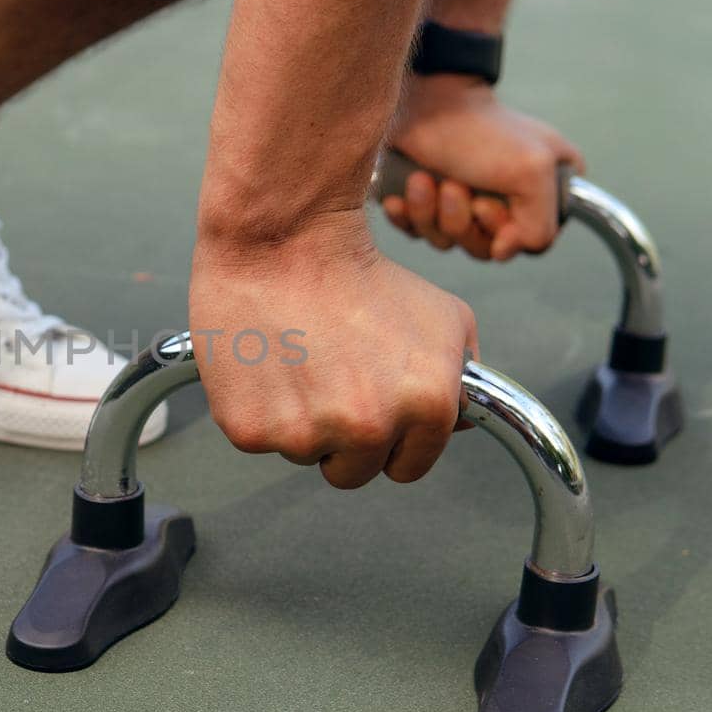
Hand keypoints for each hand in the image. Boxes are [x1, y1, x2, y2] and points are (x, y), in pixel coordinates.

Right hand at [189, 214, 477, 488]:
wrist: (284, 239)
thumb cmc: (359, 272)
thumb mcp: (443, 316)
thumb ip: (461, 377)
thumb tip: (462, 421)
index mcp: (426, 407)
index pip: (407, 467)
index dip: (390, 439)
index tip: (372, 410)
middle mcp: (368, 428)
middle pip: (352, 472)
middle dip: (343, 437)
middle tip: (329, 379)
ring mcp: (305, 433)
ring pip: (302, 454)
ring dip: (299, 420)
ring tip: (297, 361)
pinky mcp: (249, 429)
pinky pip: (257, 439)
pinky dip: (258, 409)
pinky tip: (266, 363)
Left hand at [383, 74, 583, 260]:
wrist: (421, 104)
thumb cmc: (479, 132)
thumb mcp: (532, 173)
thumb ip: (541, 225)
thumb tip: (503, 253)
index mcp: (543, 189)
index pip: (530, 242)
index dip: (503, 231)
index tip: (483, 204)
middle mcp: (507, 199)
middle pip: (485, 248)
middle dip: (461, 219)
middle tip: (452, 184)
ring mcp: (465, 203)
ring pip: (449, 241)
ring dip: (431, 212)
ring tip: (422, 179)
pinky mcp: (427, 203)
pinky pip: (417, 232)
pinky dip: (407, 216)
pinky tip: (400, 196)